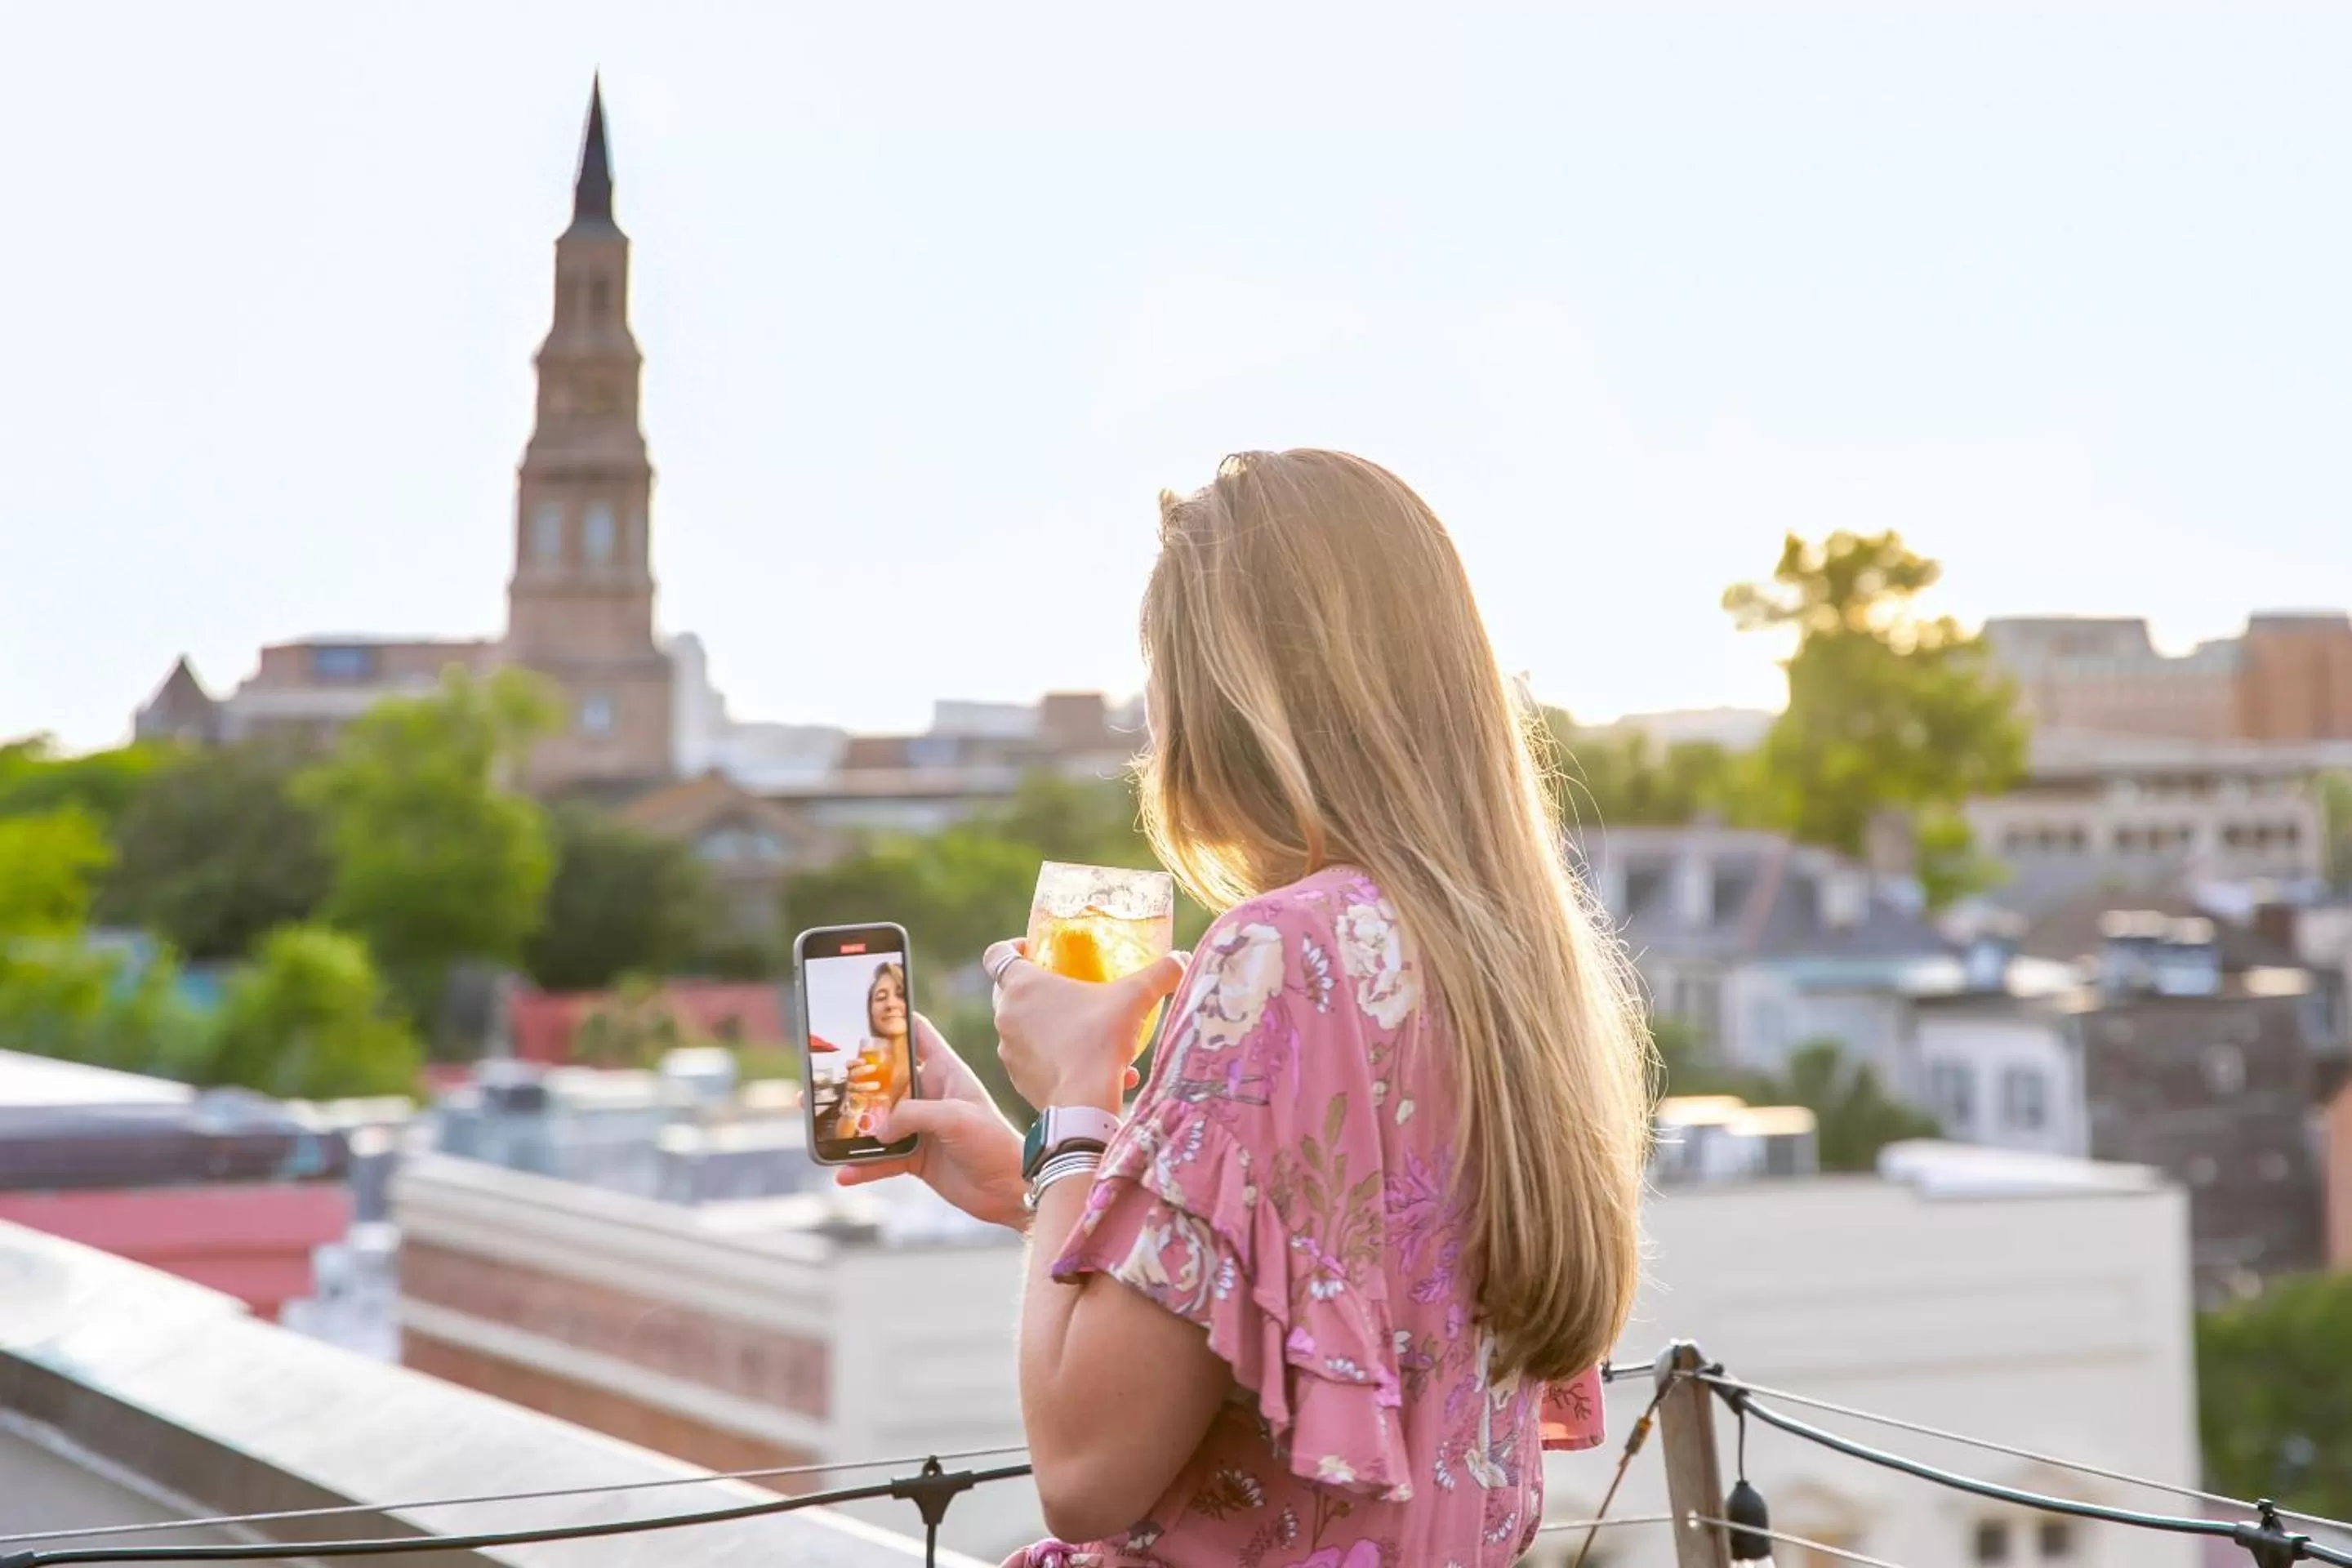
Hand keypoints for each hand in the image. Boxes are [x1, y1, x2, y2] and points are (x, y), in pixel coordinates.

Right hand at [835, 1013, 1026, 1229]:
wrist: (1011, 1189)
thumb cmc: (994, 1142)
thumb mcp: (956, 1118)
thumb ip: (913, 1114)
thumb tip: (876, 1130)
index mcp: (945, 1071)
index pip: (916, 1035)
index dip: (891, 1022)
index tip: (859, 1014)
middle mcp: (929, 1095)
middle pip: (882, 1081)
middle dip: (851, 1081)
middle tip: (818, 1080)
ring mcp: (920, 1127)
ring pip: (875, 1122)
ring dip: (847, 1126)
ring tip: (815, 1127)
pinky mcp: (916, 1158)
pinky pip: (881, 1160)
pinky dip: (862, 1166)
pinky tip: (843, 1174)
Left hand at [985, 939, 1189, 1114]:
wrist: (1084, 1105)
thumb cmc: (1101, 1041)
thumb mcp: (1135, 999)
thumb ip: (1161, 974)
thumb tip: (1184, 959)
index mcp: (1021, 986)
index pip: (997, 954)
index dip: (1012, 947)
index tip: (1035, 950)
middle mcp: (1005, 1016)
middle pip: (1008, 991)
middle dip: (1035, 988)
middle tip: (1066, 988)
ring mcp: (1008, 1050)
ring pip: (1022, 1028)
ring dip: (1048, 1026)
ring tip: (1086, 1032)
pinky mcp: (1017, 1079)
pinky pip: (1035, 1060)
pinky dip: (1056, 1057)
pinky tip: (1092, 1066)